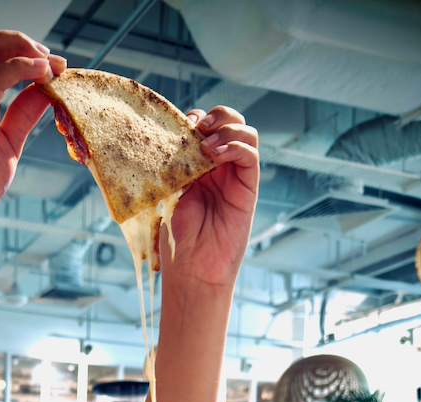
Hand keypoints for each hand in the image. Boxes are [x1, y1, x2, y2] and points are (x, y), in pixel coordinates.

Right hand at [0, 31, 65, 236]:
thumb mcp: (8, 142)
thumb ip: (23, 114)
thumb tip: (45, 91)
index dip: (23, 52)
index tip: (53, 65)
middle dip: (23, 42)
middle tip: (53, 59)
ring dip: (25, 49)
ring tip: (51, 66)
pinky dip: (23, 68)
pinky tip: (43, 75)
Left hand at [162, 106, 258, 289]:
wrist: (193, 268)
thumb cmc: (178, 237)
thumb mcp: (170, 193)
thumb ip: (176, 165)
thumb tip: (173, 135)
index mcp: (198, 166)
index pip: (205, 127)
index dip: (196, 119)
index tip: (179, 126)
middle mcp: (220, 168)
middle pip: (229, 123)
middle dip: (216, 116)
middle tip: (197, 126)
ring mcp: (235, 177)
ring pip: (245, 133)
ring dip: (227, 129)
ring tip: (205, 144)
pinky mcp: (248, 189)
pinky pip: (250, 156)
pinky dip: (235, 146)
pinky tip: (216, 154)